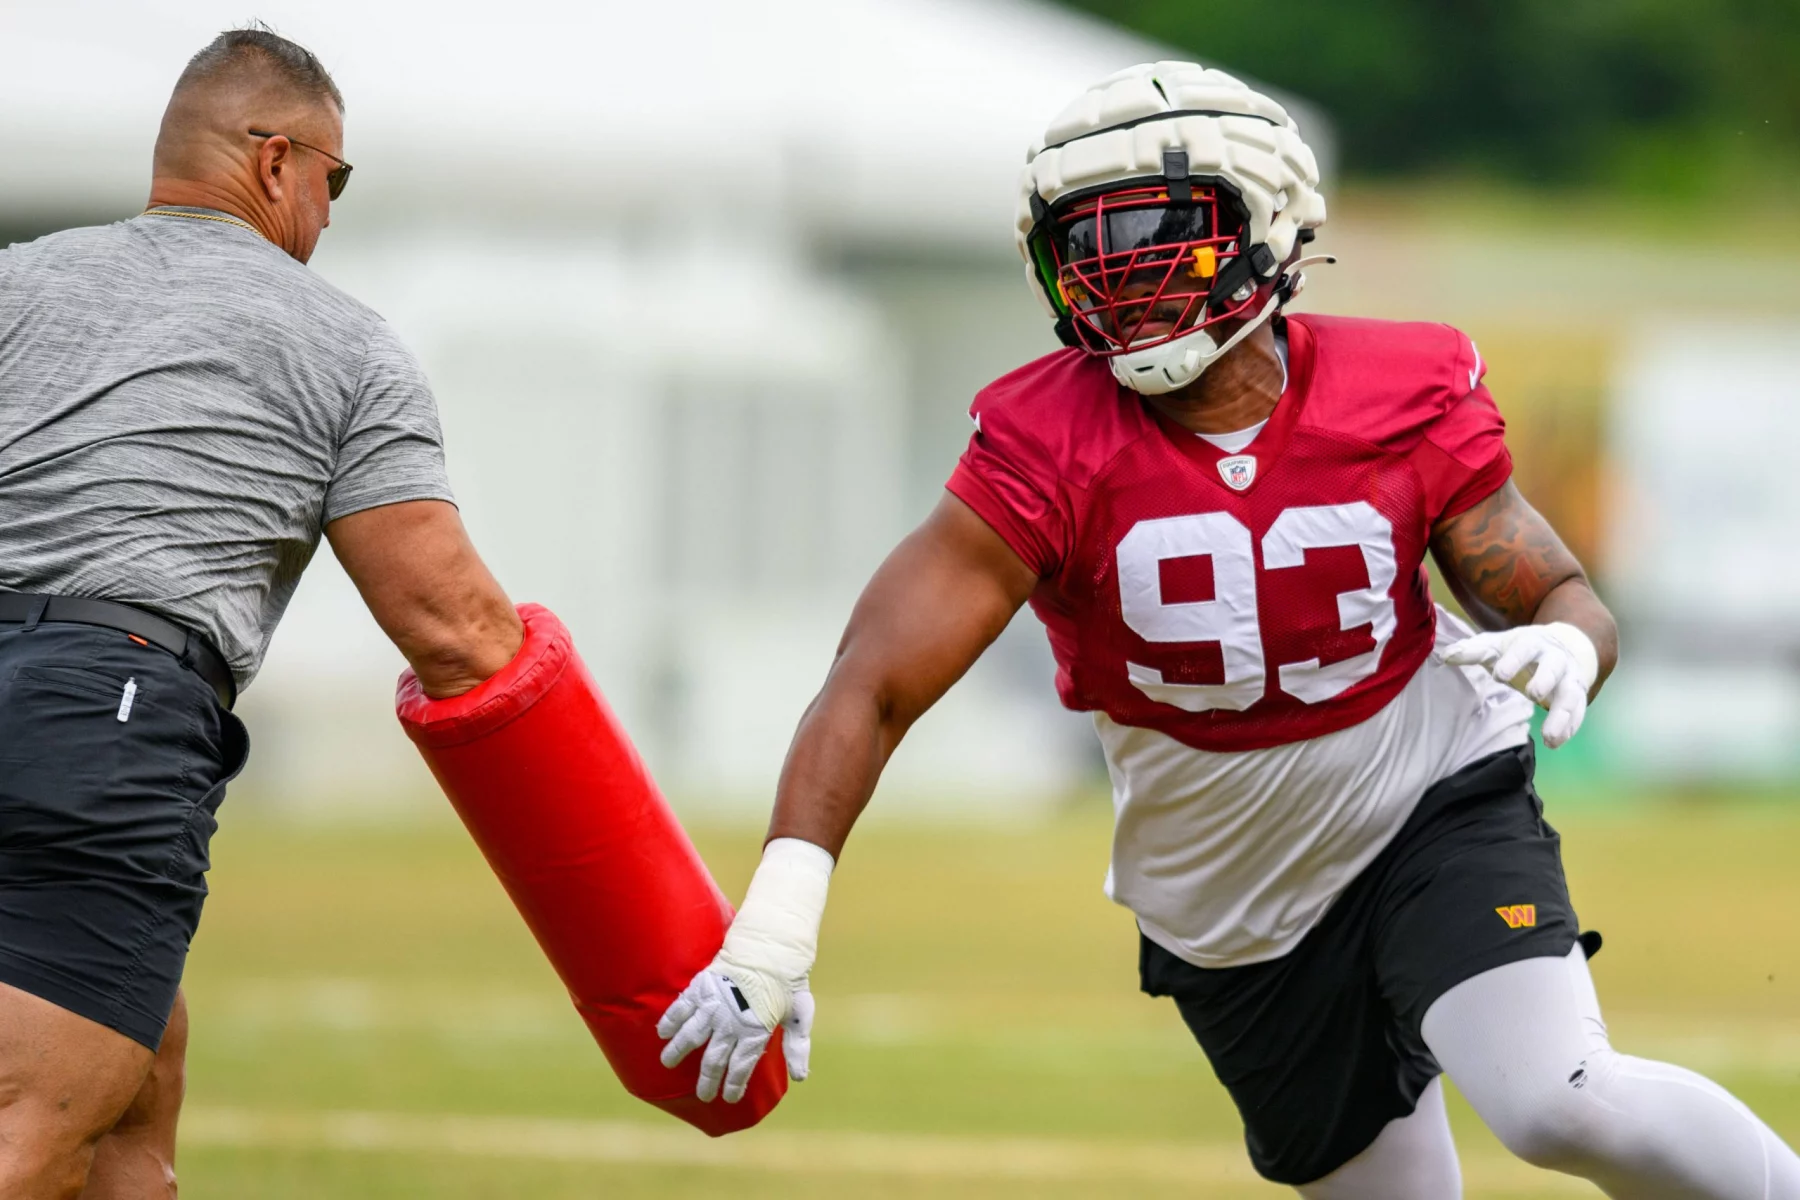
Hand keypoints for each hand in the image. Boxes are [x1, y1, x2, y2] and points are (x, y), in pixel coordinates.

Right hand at [657, 969, 814, 1101]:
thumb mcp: (800, 1013)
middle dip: (707, 1081)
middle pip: (714, 1060)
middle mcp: (730, 1023)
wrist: (770, 944)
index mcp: (755, 1031)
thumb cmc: (788, 980)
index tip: (729, 1098)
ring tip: (667, 1063)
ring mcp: (713, 1006)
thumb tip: (800, 1077)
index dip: (733, 1085)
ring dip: (677, 1052)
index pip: (740, 1067)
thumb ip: (797, 1045)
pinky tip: (662, 1032)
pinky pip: (680, 1009)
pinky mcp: (701, 988)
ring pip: (690, 1037)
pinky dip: (670, 1021)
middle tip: (702, 1095)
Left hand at [1442, 621, 1598, 748]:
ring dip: (1562, 715)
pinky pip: (1578, 712)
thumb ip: (1473, 650)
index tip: (1499, 675)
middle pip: (1554, 667)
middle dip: (1545, 679)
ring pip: (1570, 695)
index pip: (1525, 648)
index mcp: (1532, 642)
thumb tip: (1445, 656)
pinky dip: (1570, 727)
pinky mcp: (1578, 695)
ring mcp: (1569, 678)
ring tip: (1550, 737)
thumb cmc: (1519, 649)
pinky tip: (1556, 742)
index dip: (1513, 660)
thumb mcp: (1497, 645)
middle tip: (1533, 694)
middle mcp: (1555, 659)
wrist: (1562, 645)